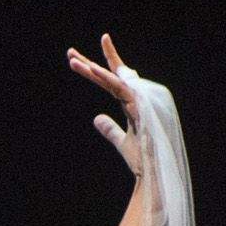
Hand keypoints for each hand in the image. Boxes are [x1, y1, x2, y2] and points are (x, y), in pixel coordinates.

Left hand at [68, 34, 143, 177]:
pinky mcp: (140, 105)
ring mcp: (139, 100)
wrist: (155, 172)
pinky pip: (120, 88)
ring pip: (112, 79)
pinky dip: (107, 78)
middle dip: (90, 64)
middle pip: (110, 76)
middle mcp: (136, 98)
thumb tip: (96, 118)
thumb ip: (110, 129)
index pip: (112, 82)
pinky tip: (93, 69)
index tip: (80, 59)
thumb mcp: (122, 142)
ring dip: (92, 69)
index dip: (99, 70)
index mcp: (132, 104)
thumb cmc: (143, 159)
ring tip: (72, 59)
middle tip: (69, 53)